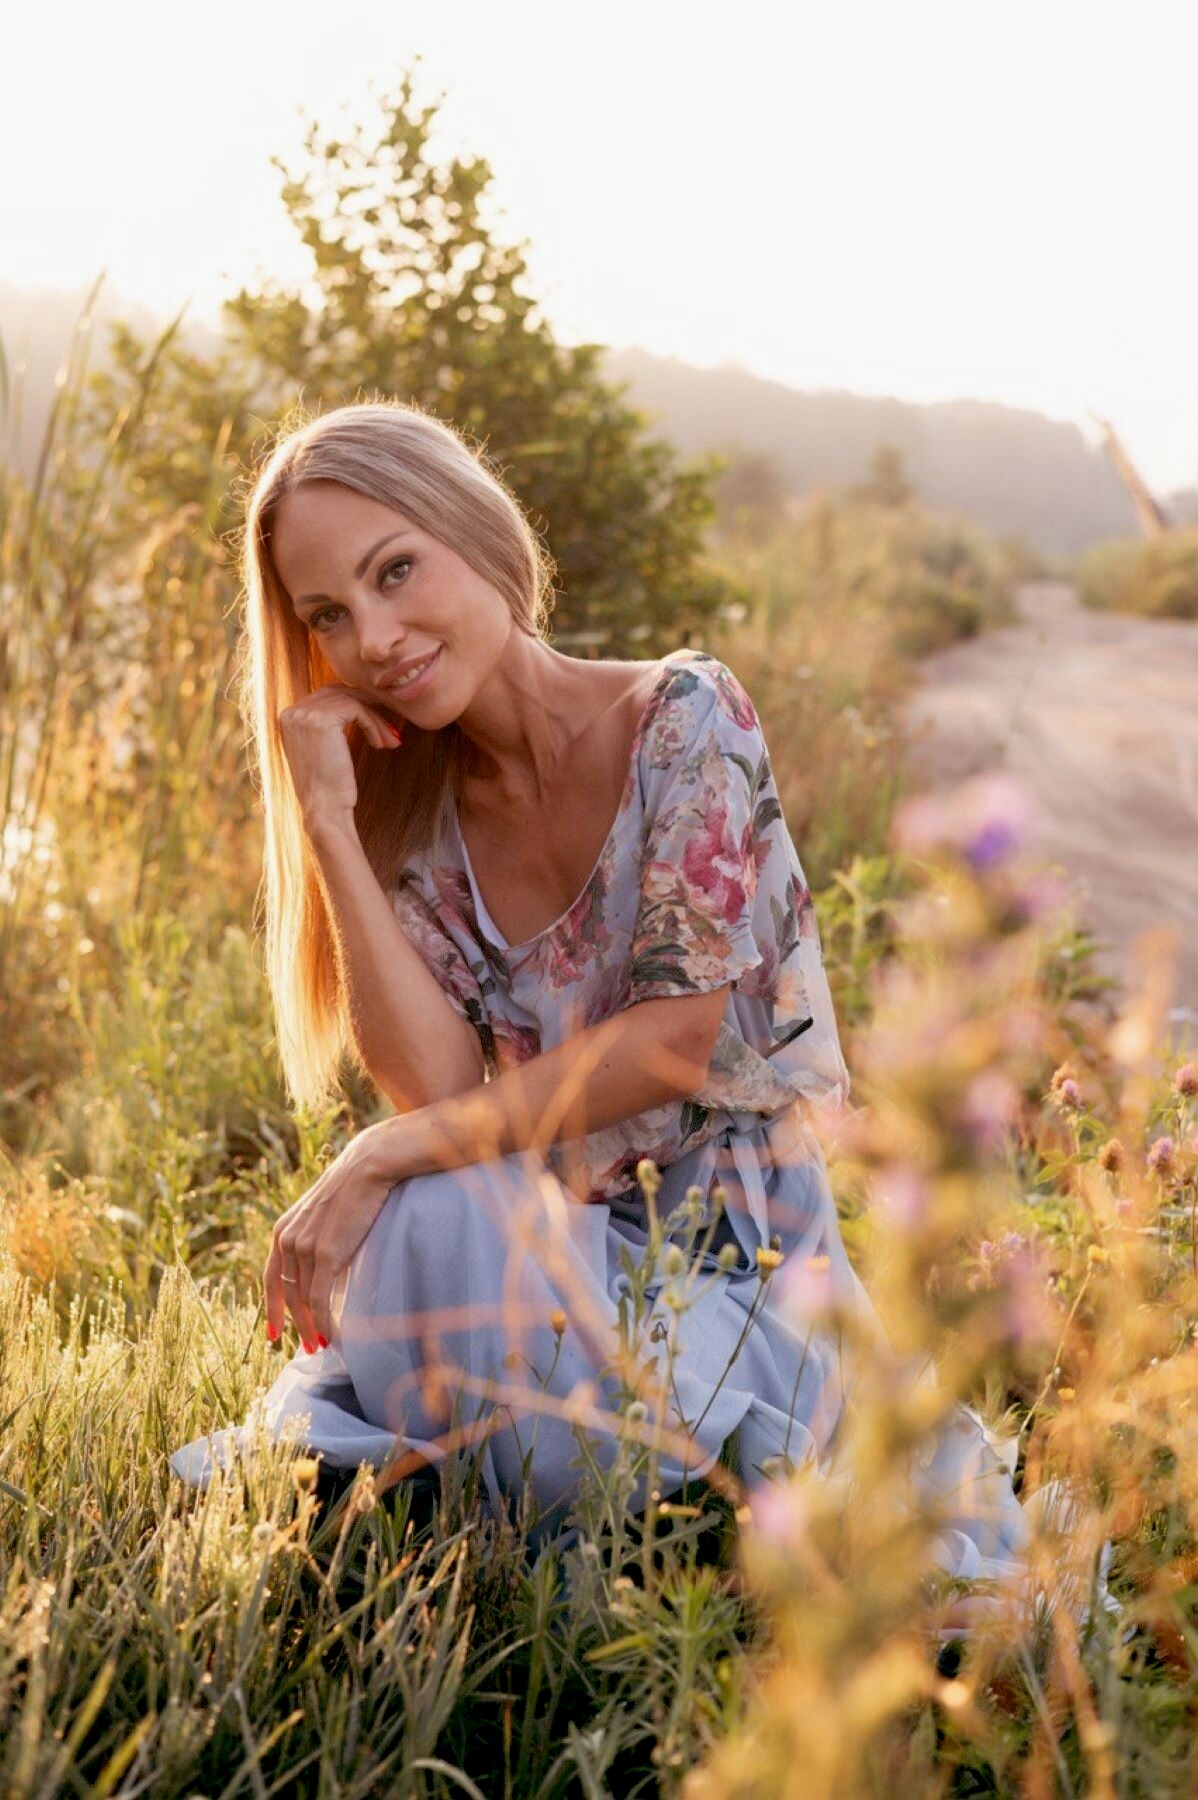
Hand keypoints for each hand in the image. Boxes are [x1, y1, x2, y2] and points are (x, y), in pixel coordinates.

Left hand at [263, 1117, 408, 1349]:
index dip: (272, 1309)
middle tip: (308, 1346)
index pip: (270, 1278)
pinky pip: (319, 1299)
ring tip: (322, 1345)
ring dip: (312, 1327)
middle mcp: (287, 1240)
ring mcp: (304, 1248)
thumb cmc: (354, 1185)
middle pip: (287, 1295)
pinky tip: (332, 1335)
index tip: (274, 1334)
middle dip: (296, 1324)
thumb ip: (315, 1236)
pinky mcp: (325, 1254)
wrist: (369, 1165)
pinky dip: (325, 1321)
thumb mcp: (323, 1212)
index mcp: (282, 1230)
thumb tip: (323, 1261)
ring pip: (303, 1301)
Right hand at [278, 683, 404, 833]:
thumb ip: (330, 725)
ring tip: (390, 741)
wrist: (324, 811)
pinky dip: (374, 724)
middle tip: (390, 728)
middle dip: (368, 708)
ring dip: (376, 721)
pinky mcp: (322, 720)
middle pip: (339, 693)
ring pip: (352, 701)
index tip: (378, 724)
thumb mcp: (324, 749)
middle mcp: (292, 712)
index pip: (328, 697)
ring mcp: (304, 714)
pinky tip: (381, 744)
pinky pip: (357, 709)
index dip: (356, 706)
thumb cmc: (328, 787)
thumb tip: (358, 705)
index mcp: (288, 718)